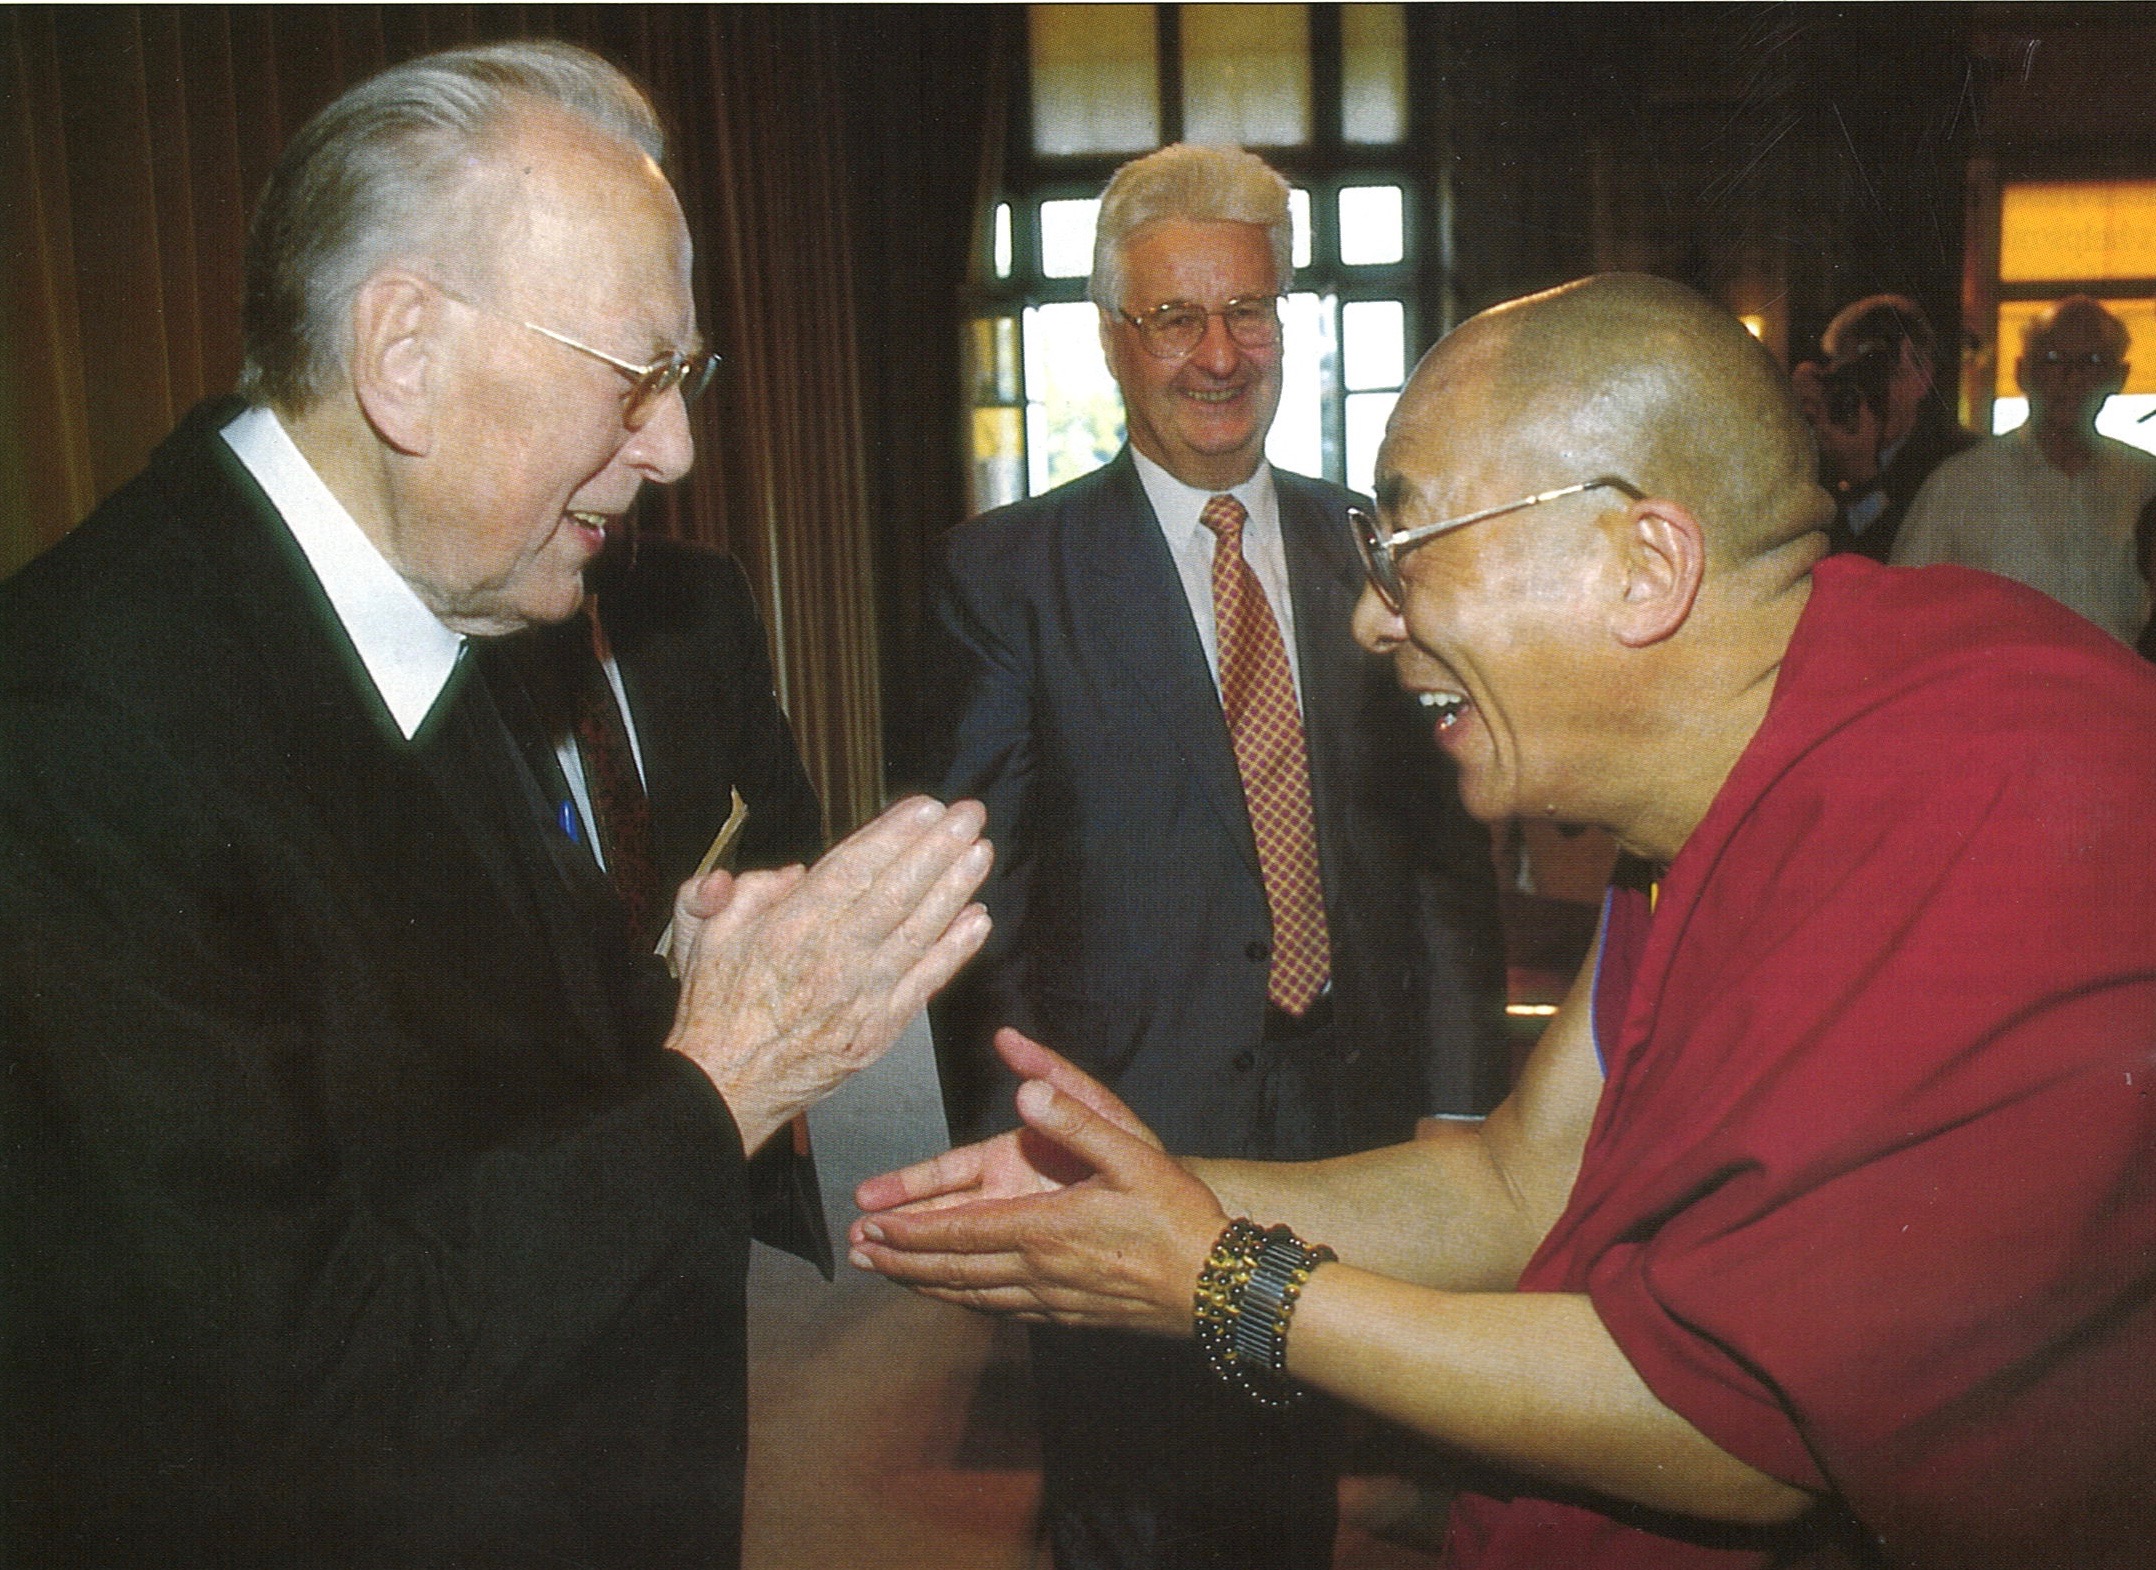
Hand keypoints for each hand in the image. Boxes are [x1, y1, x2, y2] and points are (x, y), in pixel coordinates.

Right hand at [665, 796, 992, 1152]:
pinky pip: (925, 982)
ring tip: (981, 853)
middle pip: (896, 893)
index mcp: (790, 927)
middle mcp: (834, 957)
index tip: (926, 807)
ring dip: (955, 890)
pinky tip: (979, 921)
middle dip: (937, 849)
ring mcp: (863, 995)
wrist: (725, 1088)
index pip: (852, 868)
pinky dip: (955, 951)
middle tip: (970, 815)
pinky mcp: (880, 1028)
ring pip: (919, 932)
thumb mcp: (702, 935)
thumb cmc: (715, 1009)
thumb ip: (734, 890)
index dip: (893, 835)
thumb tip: (788, 872)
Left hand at [848, 1054, 1226, 1336]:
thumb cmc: (1177, 1217)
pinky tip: (956, 1298)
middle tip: (859, 1253)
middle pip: (953, 1268)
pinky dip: (965, 1302)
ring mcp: (1051, 1299)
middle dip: (901, 1259)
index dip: (909, 1230)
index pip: (959, 1231)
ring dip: (925, 1283)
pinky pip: (1001, 1311)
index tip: (869, 1226)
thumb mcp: (1132, 1154)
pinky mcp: (1068, 1316)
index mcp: (1045, 1227)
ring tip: (889, 1275)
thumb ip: (1075, 1121)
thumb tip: (1025, 1089)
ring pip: (972, 1295)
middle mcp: (1038, 1269)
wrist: (1216, 1287)